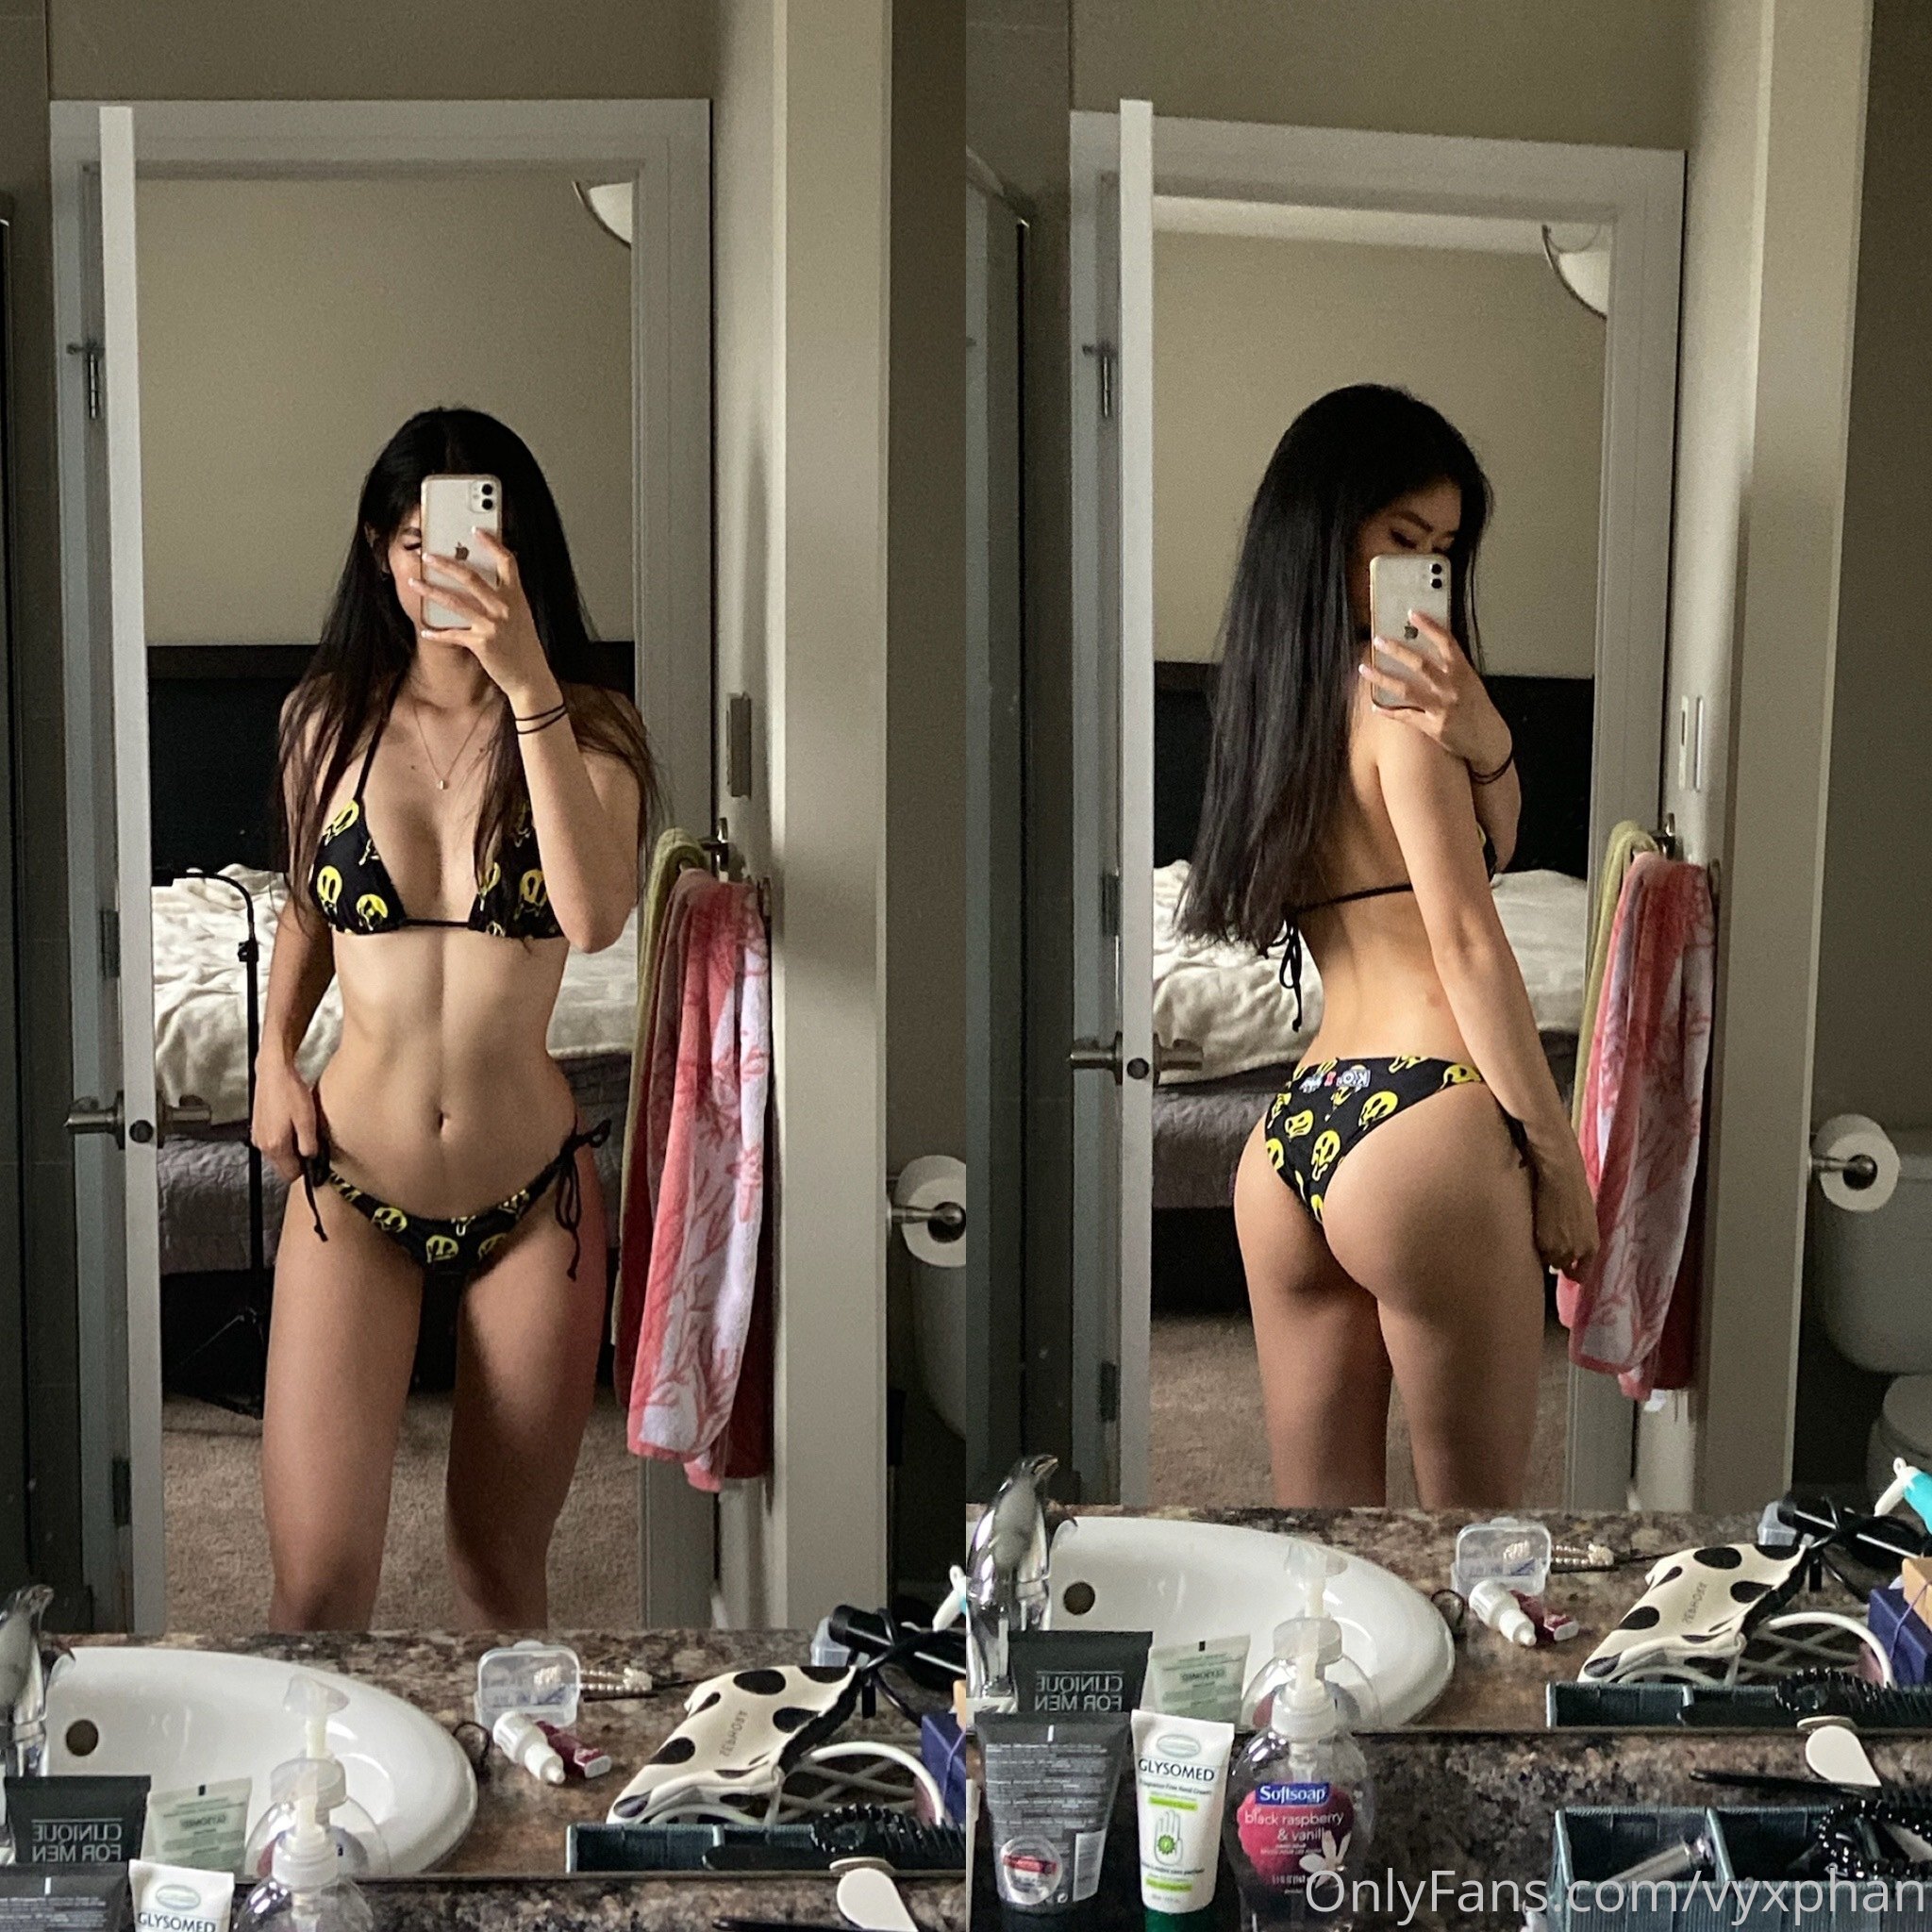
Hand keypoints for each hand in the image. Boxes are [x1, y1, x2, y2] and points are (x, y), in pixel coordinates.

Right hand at [251, 1052, 318, 1183]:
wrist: (273, 1072)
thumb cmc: (289, 1091)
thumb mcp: (307, 1120)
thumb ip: (309, 1144)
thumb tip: (311, 1158)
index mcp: (275, 1145)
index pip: (290, 1174)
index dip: (306, 1169)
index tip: (315, 1158)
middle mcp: (263, 1144)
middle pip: (282, 1167)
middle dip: (298, 1159)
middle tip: (310, 1141)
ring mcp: (258, 1136)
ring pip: (278, 1155)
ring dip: (291, 1148)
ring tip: (301, 1129)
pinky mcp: (258, 1127)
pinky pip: (273, 1143)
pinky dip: (283, 1139)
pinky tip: (291, 1123)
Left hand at [408, 530, 556, 710]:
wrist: (530, 677)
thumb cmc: (524, 647)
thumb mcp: (521, 616)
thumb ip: (505, 597)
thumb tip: (482, 583)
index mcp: (516, 597)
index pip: (507, 562)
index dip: (491, 544)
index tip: (476, 531)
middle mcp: (504, 607)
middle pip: (471, 577)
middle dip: (446, 564)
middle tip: (428, 555)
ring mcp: (492, 625)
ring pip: (455, 602)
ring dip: (431, 591)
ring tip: (415, 583)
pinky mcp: (481, 643)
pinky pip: (453, 634)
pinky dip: (437, 633)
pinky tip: (425, 630)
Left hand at [1361, 611, 1512, 773]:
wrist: (1490, 740)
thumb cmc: (1478, 709)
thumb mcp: (1470, 682)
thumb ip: (1451, 668)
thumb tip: (1427, 651)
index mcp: (1463, 672)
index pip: (1446, 642)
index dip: (1430, 626)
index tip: (1413, 614)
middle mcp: (1452, 687)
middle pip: (1421, 664)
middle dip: (1397, 650)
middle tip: (1379, 640)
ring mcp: (1442, 707)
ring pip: (1407, 689)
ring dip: (1383, 679)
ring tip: (1365, 670)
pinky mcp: (1434, 726)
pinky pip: (1406, 716)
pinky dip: (1389, 711)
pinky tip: (1375, 706)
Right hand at [1528, 1132, 1599, 1275]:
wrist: (1561, 1179)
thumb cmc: (1576, 1192)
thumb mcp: (1584, 1219)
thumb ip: (1579, 1237)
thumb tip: (1570, 1244)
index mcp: (1591, 1246)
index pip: (1582, 1273)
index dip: (1573, 1274)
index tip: (1566, 1272)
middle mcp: (1577, 1253)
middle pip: (1561, 1266)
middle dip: (1555, 1256)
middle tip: (1550, 1240)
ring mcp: (1558, 1250)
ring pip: (1546, 1259)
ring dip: (1543, 1249)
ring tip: (1541, 1231)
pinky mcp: (1542, 1243)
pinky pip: (1536, 1250)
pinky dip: (1534, 1241)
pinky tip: (1535, 1226)